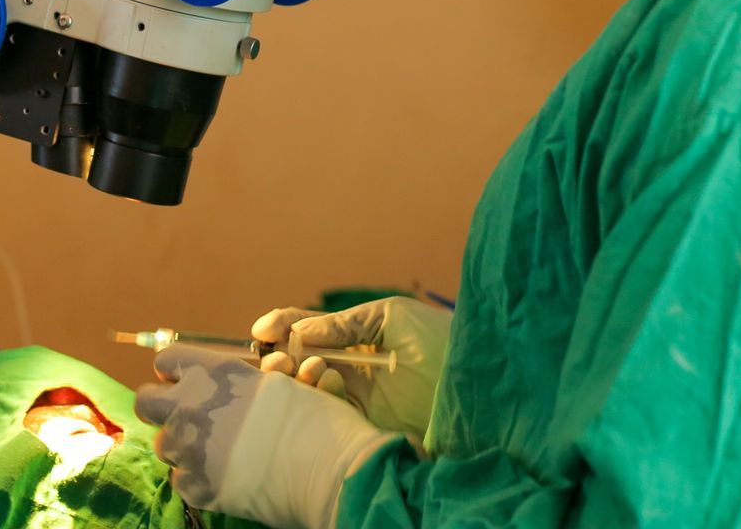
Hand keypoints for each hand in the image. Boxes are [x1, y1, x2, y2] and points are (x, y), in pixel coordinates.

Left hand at [135, 344, 391, 528]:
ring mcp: (190, 451)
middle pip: (147, 401)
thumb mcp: (273, 384)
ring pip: (163, 444)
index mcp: (211, 374)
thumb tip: (227, 381)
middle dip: (164, 407)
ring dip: (183, 445)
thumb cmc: (312, 418)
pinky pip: (181, 479)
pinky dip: (197, 478)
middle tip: (190, 416)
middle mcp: (190, 408)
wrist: (326, 469)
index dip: (178, 371)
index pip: (167, 361)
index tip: (190, 381)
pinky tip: (221, 476)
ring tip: (212, 450)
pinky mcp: (197, 488)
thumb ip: (239, 381)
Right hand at [254, 298, 451, 441]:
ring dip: (295, 375)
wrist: (478, 383)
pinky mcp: (365, 424)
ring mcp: (358, 396)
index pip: (311, 329)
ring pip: (308, 388)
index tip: (262, 329)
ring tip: (308, 367)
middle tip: (276, 356)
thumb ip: (345, 323)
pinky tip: (327, 381)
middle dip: (280, 355)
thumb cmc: (442, 340)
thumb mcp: (392, 317)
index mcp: (358, 335)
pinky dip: (318, 394)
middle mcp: (353, 366)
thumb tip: (300, 331)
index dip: (283, 326)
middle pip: (300, 360)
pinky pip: (327, 410)